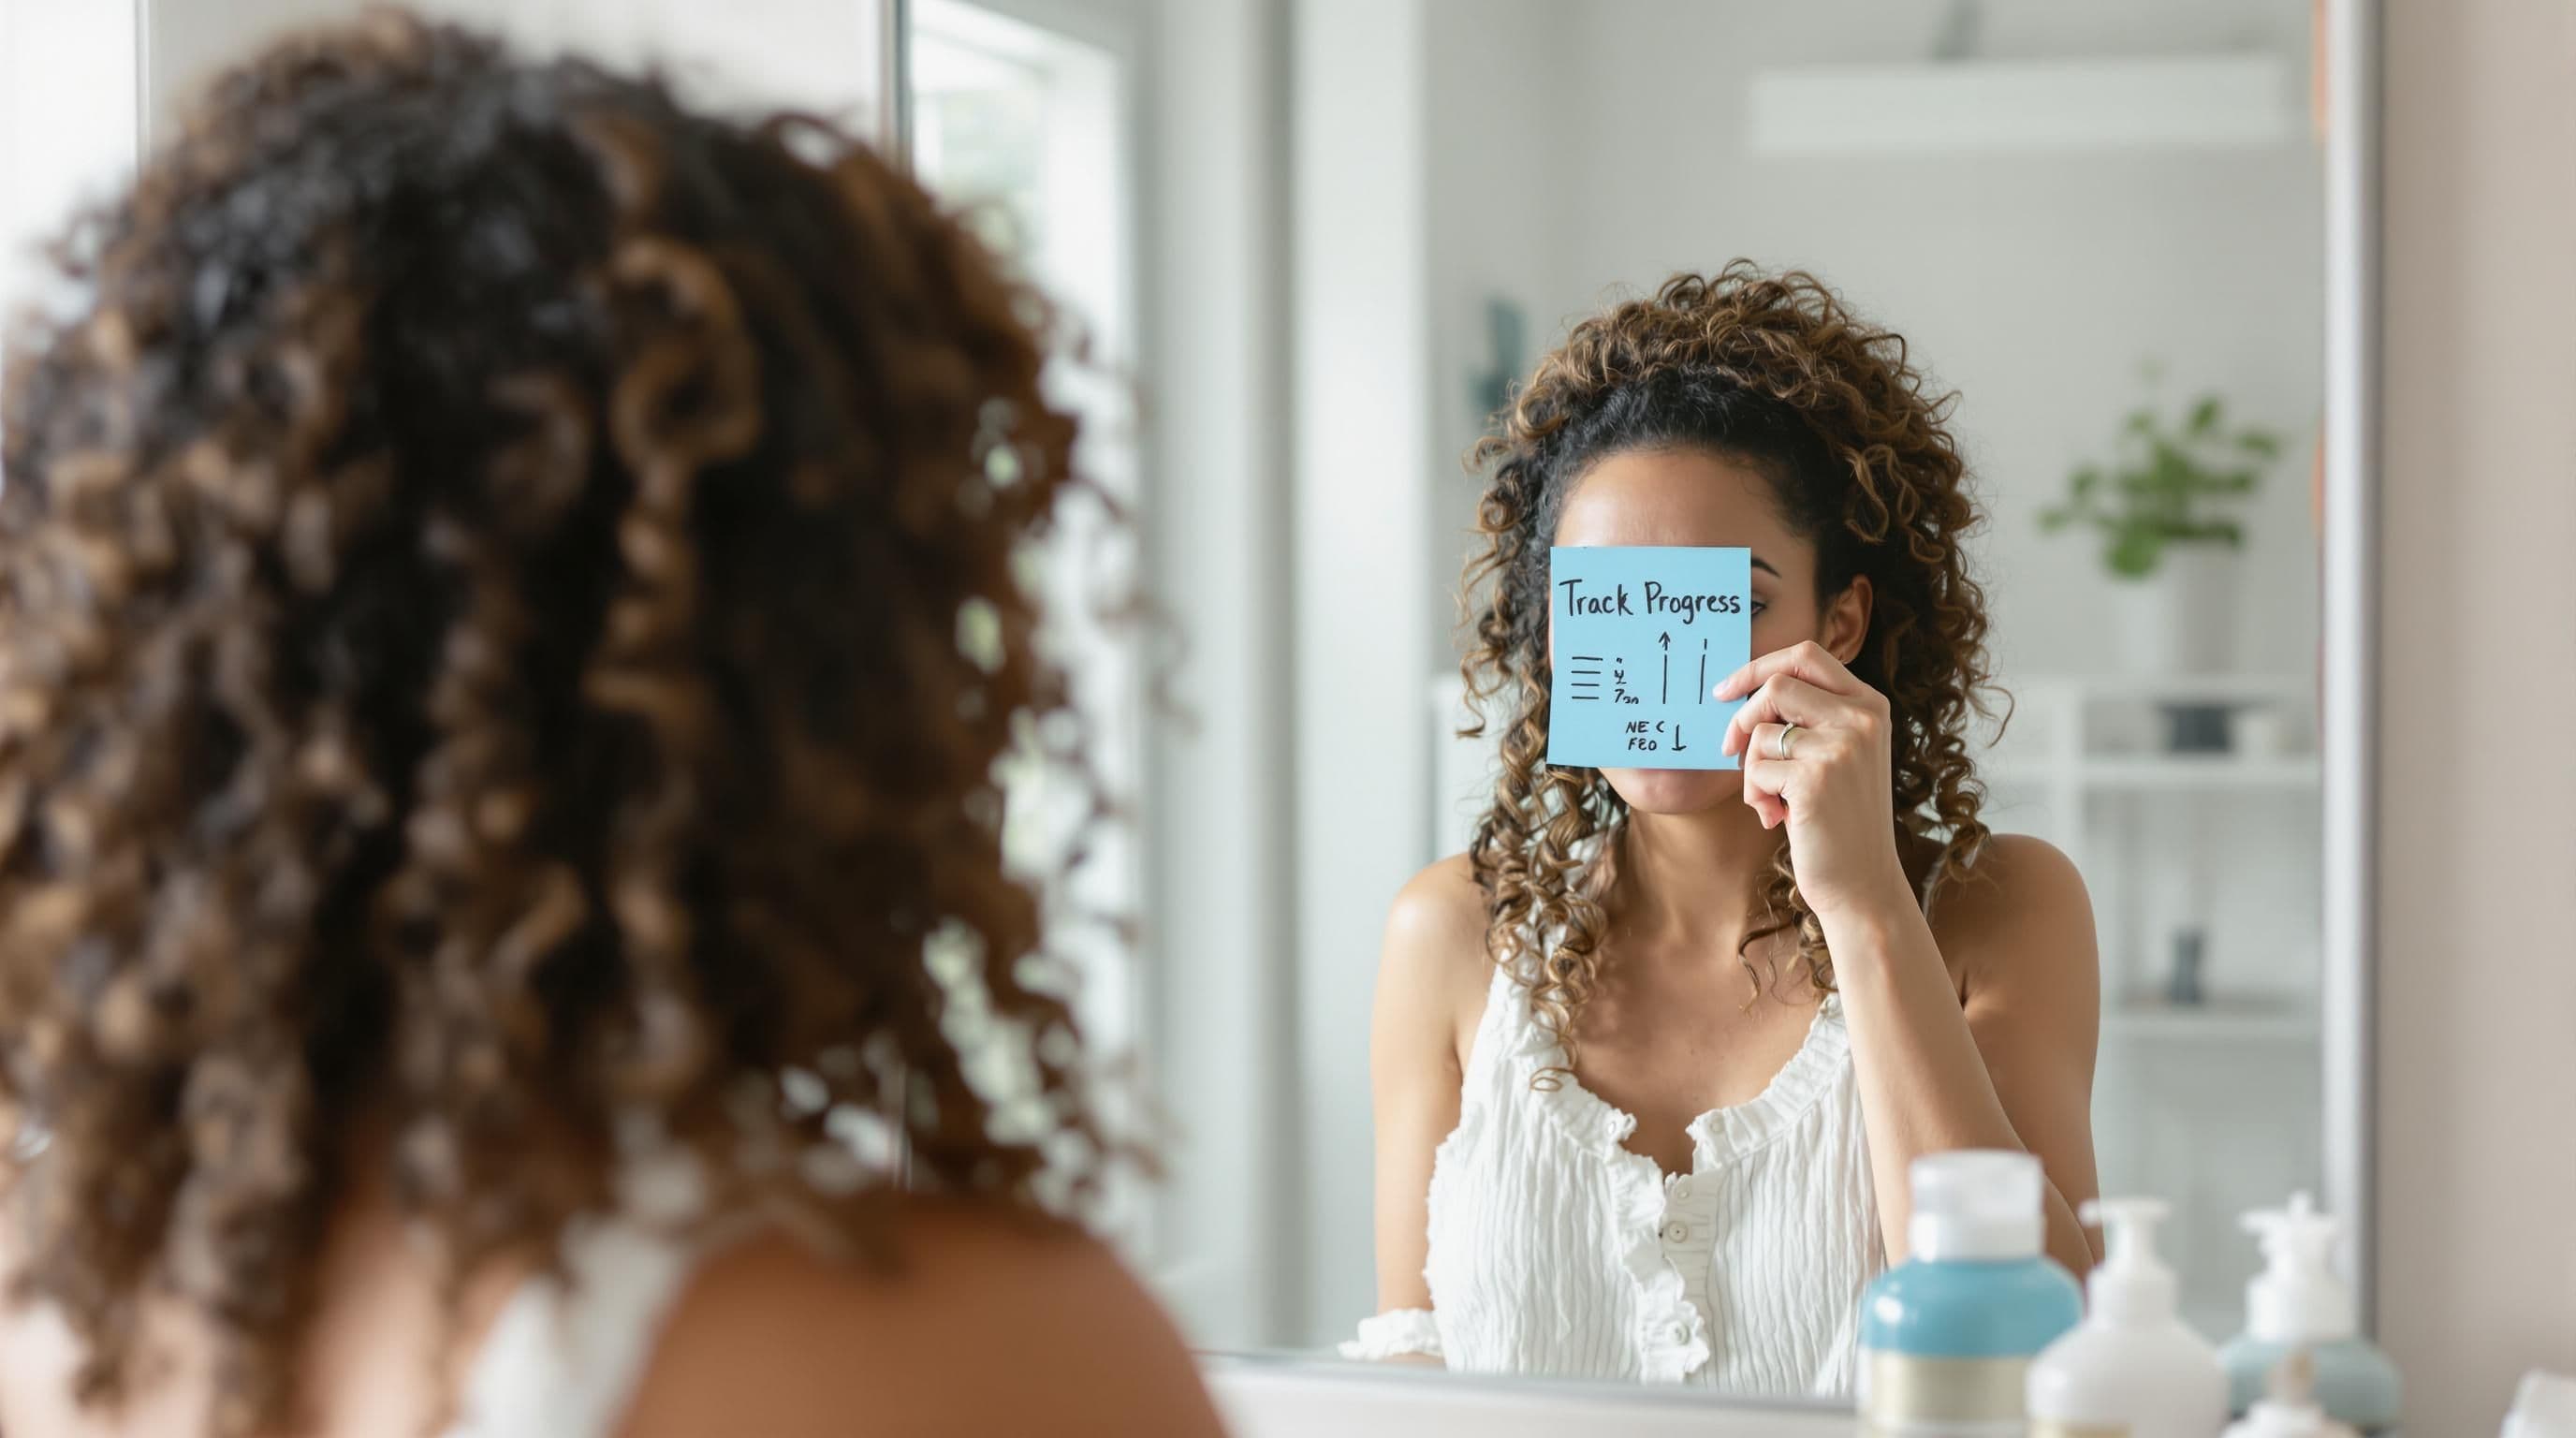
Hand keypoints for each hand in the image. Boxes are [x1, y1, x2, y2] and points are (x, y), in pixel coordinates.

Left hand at [1714, 641, 1911, 920]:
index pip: (1807, 656)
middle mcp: (1862, 718)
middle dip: (1742, 718)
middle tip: (1729, 749)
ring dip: (1750, 769)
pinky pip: (1757, 769)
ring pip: (1761, 731)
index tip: (1725, 691)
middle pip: (1777, 685)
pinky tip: (1776, 818)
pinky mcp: (1817, 776)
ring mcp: (1842, 745)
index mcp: (1869, 705)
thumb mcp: (1836, 757)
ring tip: (1770, 800)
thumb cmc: (1837, 820)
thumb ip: (1809, 720)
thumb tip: (1741, 693)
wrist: (1862, 882)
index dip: (1758, 667)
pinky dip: (1755, 795)